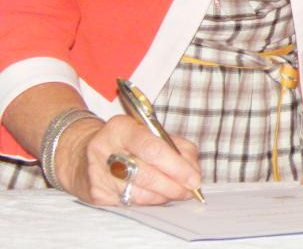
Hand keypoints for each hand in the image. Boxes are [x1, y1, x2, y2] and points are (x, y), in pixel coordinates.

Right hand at [56, 114, 200, 204]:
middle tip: (191, 189)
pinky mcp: (95, 194)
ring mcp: (97, 174)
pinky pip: (130, 202)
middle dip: (174, 184)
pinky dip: (150, 201)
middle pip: (146, 173)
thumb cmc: (124, 140)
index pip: (153, 148)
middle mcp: (104, 150)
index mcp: (120, 127)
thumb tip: (192, 168)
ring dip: (165, 195)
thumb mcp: (146, 130)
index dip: (177, 166)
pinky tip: (160, 196)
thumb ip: (173, 144)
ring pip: (139, 193)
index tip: (194, 177)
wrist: (81, 153)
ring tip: (179, 193)